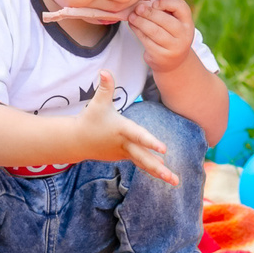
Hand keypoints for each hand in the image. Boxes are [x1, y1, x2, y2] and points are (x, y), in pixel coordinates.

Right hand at [75, 69, 181, 187]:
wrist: (78, 140)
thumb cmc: (90, 119)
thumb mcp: (97, 102)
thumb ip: (105, 87)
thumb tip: (105, 70)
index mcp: (122, 130)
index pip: (138, 136)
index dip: (151, 142)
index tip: (164, 149)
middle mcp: (125, 144)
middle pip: (144, 158)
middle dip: (159, 168)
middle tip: (173, 177)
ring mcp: (125, 153)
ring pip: (144, 164)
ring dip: (160, 174)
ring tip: (176, 182)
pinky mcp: (124, 157)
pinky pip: (141, 164)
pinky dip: (153, 170)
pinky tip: (166, 176)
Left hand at [124, 0, 197, 73]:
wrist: (173, 62)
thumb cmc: (171, 35)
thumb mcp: (174, 22)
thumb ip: (164, 11)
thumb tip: (144, 3)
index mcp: (188, 23)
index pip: (181, 7)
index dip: (166, 2)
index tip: (154, 3)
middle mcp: (184, 36)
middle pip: (165, 20)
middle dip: (148, 12)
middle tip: (137, 8)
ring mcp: (173, 47)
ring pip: (154, 31)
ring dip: (140, 22)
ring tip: (132, 16)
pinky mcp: (161, 56)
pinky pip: (146, 41)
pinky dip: (137, 31)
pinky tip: (133, 25)